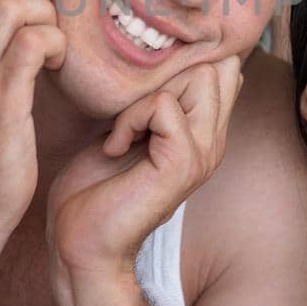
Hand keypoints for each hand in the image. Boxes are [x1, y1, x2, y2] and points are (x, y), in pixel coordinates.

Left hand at [48, 56, 243, 287]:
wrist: (82, 243)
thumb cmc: (95, 188)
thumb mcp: (130, 129)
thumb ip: (156, 102)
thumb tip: (162, 63)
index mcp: (205, 132)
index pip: (225, 68)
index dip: (182, 63)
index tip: (141, 94)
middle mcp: (213, 142)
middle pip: (213, 66)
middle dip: (165, 77)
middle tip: (132, 117)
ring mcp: (203, 153)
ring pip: (198, 78)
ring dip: (146, 98)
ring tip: (124, 132)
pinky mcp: (183, 163)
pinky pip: (163, 106)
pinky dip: (130, 120)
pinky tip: (115, 148)